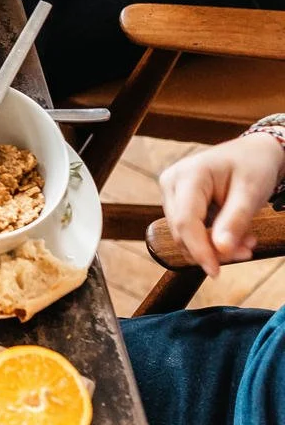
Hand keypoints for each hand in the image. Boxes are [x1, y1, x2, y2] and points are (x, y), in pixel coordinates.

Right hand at [159, 133, 284, 275]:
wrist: (252, 152)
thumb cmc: (254, 166)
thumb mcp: (252, 192)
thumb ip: (235, 221)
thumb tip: (220, 252)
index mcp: (189, 174)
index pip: (186, 221)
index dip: (199, 250)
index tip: (216, 272)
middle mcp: (172, 182)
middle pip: (182, 230)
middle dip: (210, 249)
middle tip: (247, 253)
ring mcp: (171, 191)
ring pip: (183, 233)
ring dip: (212, 246)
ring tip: (245, 243)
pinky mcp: (175, 200)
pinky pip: (188, 228)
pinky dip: (209, 239)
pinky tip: (233, 236)